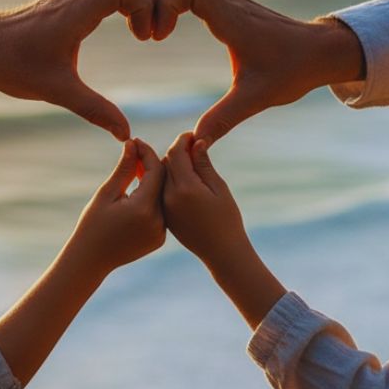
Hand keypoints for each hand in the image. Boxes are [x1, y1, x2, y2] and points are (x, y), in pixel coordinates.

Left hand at [0, 0, 153, 141]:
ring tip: (134, 32)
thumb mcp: (56, 91)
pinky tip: (115, 28)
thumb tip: (125, 133)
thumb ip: (94, 109)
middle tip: (145, 33)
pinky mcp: (64, 0)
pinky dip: (119, 0)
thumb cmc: (11, 65)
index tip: (144, 39)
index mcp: (77, 11)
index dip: (144, 7)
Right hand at [70, 139, 165, 276]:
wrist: (91, 260)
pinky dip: (153, 198)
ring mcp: (161, 232)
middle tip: (136, 151)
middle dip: (151, 164)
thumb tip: (133, 143)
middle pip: (163, 182)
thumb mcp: (106, 193)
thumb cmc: (92, 224)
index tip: (135, 141)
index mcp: (144, 208)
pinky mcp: (160, 239)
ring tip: (137, 167)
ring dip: (153, 180)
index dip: (146, 153)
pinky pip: (161, 211)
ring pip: (164, 196)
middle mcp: (158, 221)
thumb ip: (124, 168)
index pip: (155, 170)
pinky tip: (140, 189)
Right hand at [152, 0, 363, 145]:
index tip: (160, 37)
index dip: (166, 5)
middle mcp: (231, 3)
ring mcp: (232, 1)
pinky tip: (174, 27)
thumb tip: (194, 142)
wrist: (322, 52)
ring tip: (160, 29)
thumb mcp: (256, 98)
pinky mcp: (232, 5)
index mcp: (233, 20)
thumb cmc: (293, 71)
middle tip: (154, 32)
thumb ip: (222, 119)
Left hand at [162, 132, 247, 267]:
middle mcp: (169, 198)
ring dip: (171, 165)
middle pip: (166, 163)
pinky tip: (180, 177)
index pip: (175, 153)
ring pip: (162, 177)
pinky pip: (161, 191)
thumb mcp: (218, 188)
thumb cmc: (227, 219)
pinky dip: (168, 180)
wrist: (222, 253)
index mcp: (184, 188)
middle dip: (176, 151)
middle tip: (191, 145)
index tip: (192, 135)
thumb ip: (203, 164)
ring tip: (187, 159)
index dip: (183, 140)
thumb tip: (196, 142)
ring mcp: (164, 208)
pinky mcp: (164, 216)